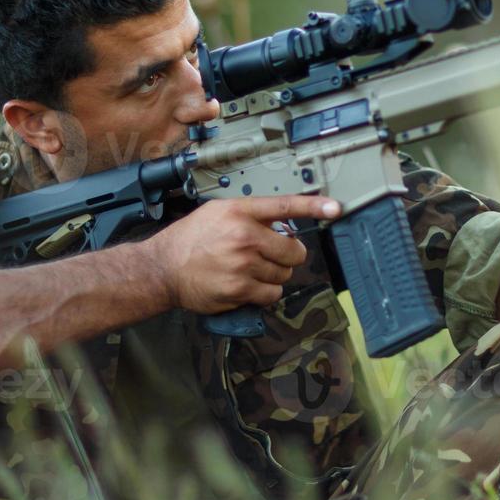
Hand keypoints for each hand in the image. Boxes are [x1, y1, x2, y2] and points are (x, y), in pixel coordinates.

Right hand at [145, 194, 341, 313]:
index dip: (314, 206)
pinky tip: (247, 285)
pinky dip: (265, 292)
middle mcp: (244, 236)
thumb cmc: (191, 239)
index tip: (335, 208)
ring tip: (250, 270)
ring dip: (274, 274)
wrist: (164, 268)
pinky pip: (272, 293)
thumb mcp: (218, 212)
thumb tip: (284, 224)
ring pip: (284, 274)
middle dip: (288, 255)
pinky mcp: (240, 289)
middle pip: (294, 250)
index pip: (285, 206)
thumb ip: (251, 214)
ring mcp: (243, 264)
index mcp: (240, 212)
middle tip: (271, 256)